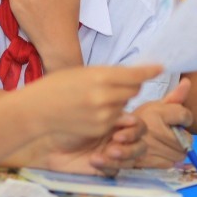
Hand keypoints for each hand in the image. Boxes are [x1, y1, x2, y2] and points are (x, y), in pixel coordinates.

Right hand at [24, 64, 162, 142]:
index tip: (160, 68)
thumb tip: (131, 76)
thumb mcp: (82, 72)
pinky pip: (114, 119)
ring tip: (94, 100)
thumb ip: (107, 74)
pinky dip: (109, 115)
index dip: (149, 70)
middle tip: (112, 85)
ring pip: (124, 105)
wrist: (36, 110)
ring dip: (117, 102)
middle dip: (129, 87)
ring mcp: (103, 115)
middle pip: (134, 90)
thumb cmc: (56, 87)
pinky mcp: (100, 129)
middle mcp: (105, 96)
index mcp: (100, 76)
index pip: (135, 74)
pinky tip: (90, 112)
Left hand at [44, 114, 147, 175]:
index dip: (134, 130)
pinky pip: (116, 170)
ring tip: (107, 153)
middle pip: (140, 145)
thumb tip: (130, 117)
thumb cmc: (66, 125)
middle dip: (130, 146)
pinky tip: (94, 160)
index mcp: (118, 123)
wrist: (48, 144)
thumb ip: (113, 116)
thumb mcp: (91, 116)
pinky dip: (108, 165)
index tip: (120, 130)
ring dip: (122, 156)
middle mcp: (118, 138)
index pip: (138, 127)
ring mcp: (113, 154)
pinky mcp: (106, 169)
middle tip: (114, 145)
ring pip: (131, 159)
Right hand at [132, 78, 193, 167]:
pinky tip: (161, 152)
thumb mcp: (156, 105)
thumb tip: (187, 82)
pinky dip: (168, 159)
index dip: (186, 119)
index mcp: (157, 111)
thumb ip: (174, 97)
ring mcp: (150, 146)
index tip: (181, 120)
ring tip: (168, 144)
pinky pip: (169, 163)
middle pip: (186, 139)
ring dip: (177, 150)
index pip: (185, 116)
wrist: (115, 135)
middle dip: (184, 138)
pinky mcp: (147, 160)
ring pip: (180, 153)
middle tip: (175, 135)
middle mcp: (154, 128)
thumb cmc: (140, 119)